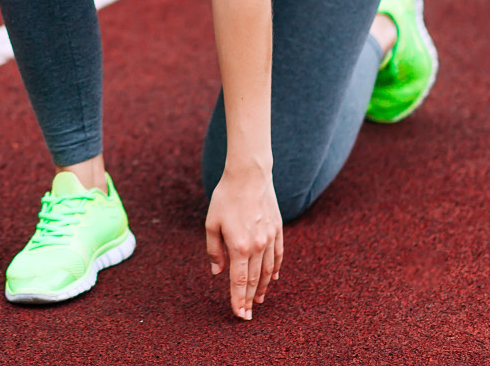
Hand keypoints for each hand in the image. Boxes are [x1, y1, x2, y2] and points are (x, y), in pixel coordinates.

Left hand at [204, 162, 282, 319]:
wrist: (249, 175)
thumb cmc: (225, 197)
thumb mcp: (211, 223)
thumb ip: (214, 249)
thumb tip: (217, 272)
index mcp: (239, 246)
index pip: (240, 282)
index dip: (239, 300)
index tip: (240, 315)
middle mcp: (257, 246)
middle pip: (255, 280)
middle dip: (250, 299)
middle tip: (248, 315)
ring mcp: (270, 239)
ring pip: (268, 271)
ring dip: (263, 287)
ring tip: (259, 300)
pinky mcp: (277, 230)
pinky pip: (278, 256)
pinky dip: (275, 270)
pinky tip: (273, 278)